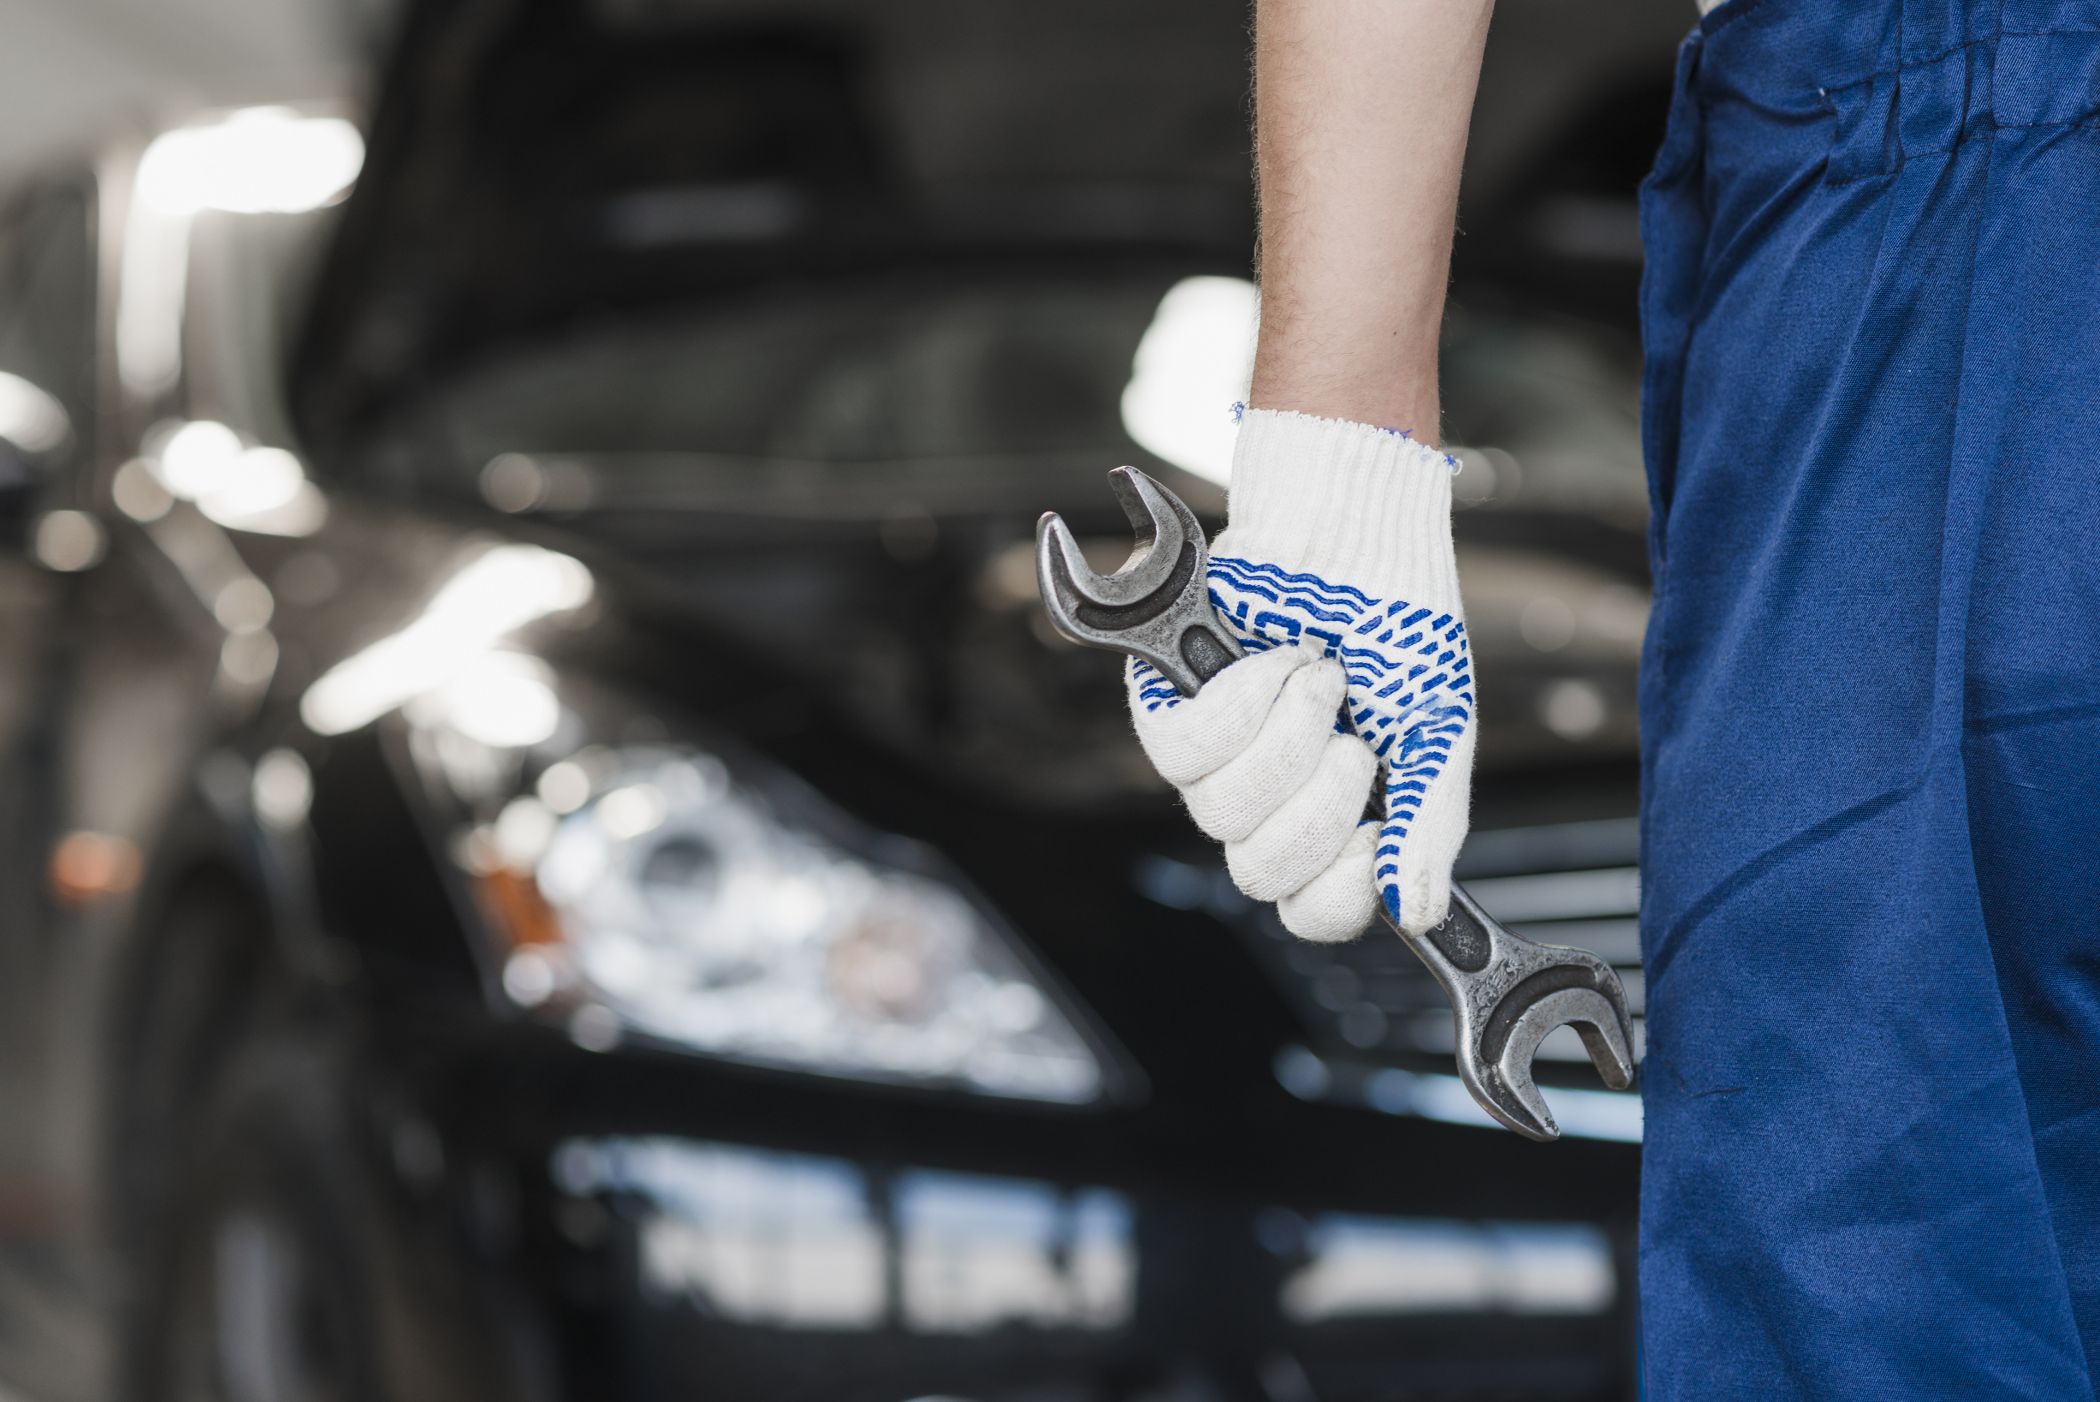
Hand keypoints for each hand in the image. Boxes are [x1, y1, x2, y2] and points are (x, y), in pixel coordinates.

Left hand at [1126, 408, 1474, 938]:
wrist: (1355, 534)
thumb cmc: (1398, 627)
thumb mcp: (1439, 732)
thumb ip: (1430, 827)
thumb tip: (1417, 915)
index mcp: (1336, 821)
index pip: (1311, 912)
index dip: (1338, 894)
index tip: (1374, 837)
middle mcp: (1269, 803)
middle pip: (1260, 875)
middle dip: (1319, 802)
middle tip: (1353, 733)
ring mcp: (1216, 761)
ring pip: (1221, 814)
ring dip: (1287, 736)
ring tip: (1317, 676)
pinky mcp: (1170, 710)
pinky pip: (1180, 753)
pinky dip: (1239, 702)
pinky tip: (1272, 663)